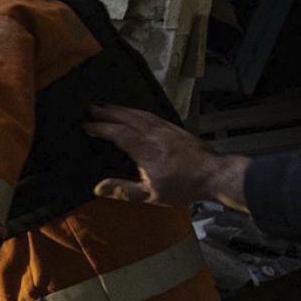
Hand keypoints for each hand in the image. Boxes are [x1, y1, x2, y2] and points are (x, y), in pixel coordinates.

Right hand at [85, 105, 249, 211]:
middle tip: (92, 107)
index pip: (118, 133)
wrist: (214, 174)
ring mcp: (165, 129)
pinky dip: (139, 111)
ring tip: (109, 106)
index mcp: (144, 149)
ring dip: (122, 109)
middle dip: (108, 112)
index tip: (87, 125)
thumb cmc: (182, 186)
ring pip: (140, 114)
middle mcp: (153, 134)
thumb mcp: (150, 194)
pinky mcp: (175, 129)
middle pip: (127, 118)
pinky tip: (136, 112)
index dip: (101, 128)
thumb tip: (98, 188)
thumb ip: (123, 190)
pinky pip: (152, 115)